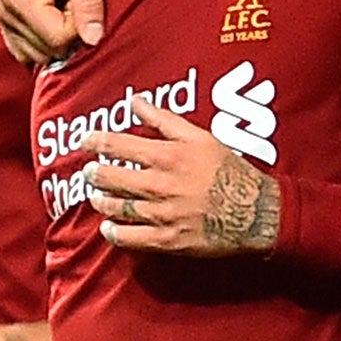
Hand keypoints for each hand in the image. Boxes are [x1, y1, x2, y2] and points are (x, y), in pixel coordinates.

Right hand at [0, 0, 109, 65]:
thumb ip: (88, 3)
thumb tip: (94, 40)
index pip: (57, 40)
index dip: (80, 25)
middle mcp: (3, 11)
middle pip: (46, 50)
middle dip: (68, 31)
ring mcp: (2, 15)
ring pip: (36, 52)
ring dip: (57, 36)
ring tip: (66, 3)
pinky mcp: (5, 15)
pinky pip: (25, 46)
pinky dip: (44, 37)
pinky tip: (56, 12)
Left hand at [80, 97, 279, 255]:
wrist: (255, 212)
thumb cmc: (229, 170)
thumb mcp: (199, 137)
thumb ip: (164, 120)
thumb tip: (135, 101)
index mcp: (167, 156)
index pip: (118, 146)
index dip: (96, 142)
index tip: (86, 141)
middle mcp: (160, 185)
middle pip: (111, 178)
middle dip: (94, 174)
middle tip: (89, 172)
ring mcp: (162, 214)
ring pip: (117, 208)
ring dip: (101, 201)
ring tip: (96, 196)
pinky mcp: (167, 239)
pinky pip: (130, 238)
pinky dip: (114, 233)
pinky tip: (108, 228)